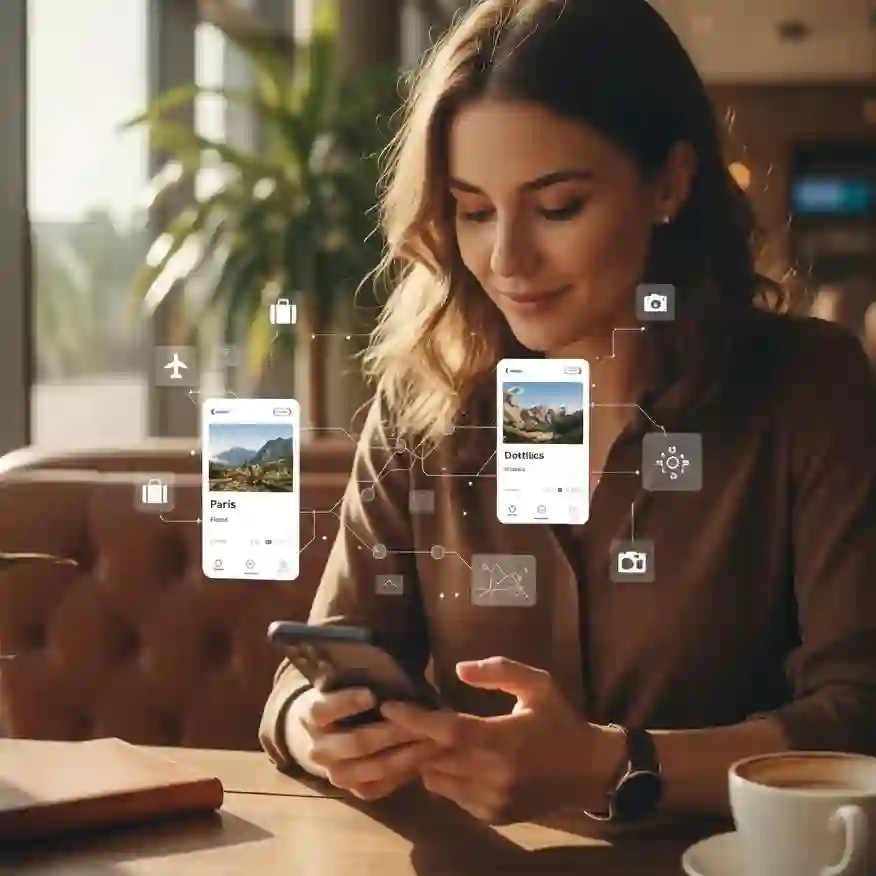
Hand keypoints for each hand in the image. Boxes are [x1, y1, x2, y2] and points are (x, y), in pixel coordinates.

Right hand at [285, 686, 444, 800]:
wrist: (323, 737)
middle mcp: (319, 749)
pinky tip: (425, 760)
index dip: (348, 702)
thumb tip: (382, 669)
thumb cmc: (342, 698)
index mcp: (312, 716)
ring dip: (405, 755)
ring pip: (373, 769)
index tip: (372, 695)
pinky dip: (404, 774)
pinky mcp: (353, 790)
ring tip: (432, 742)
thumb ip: (354, 676)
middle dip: (392, 732)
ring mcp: (335, 774)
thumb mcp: (339, 682)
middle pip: (356, 743)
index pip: (324, 710)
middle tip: (420, 723)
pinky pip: (381, 786)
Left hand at [380, 657, 621, 822]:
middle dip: (411, 740)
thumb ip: (500, 671)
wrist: (589, 771)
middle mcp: (493, 774)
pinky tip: (450, 759)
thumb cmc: (559, 721)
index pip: (448, 730)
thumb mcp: (538, 684)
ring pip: (437, 780)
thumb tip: (460, 668)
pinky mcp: (492, 815)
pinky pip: (452, 796)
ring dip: (426, 759)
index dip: (415, 720)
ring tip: (422, 738)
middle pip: (435, 758)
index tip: (389, 707)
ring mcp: (491, 800)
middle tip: (394, 721)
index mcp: (503, 739)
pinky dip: (444, 777)